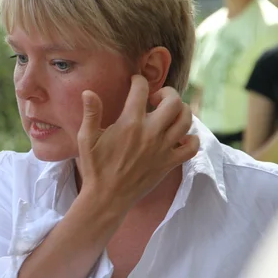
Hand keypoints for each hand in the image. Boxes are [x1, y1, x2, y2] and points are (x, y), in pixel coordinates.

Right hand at [76, 75, 199, 212]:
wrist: (107, 197)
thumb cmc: (95, 167)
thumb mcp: (86, 139)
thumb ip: (91, 113)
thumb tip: (89, 92)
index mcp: (130, 124)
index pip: (141, 89)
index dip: (138, 80)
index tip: (135, 82)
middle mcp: (151, 133)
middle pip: (173, 101)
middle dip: (166, 92)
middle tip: (155, 97)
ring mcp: (163, 149)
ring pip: (186, 120)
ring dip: (181, 110)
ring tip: (168, 112)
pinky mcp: (169, 163)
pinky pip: (192, 147)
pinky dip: (190, 138)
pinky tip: (179, 136)